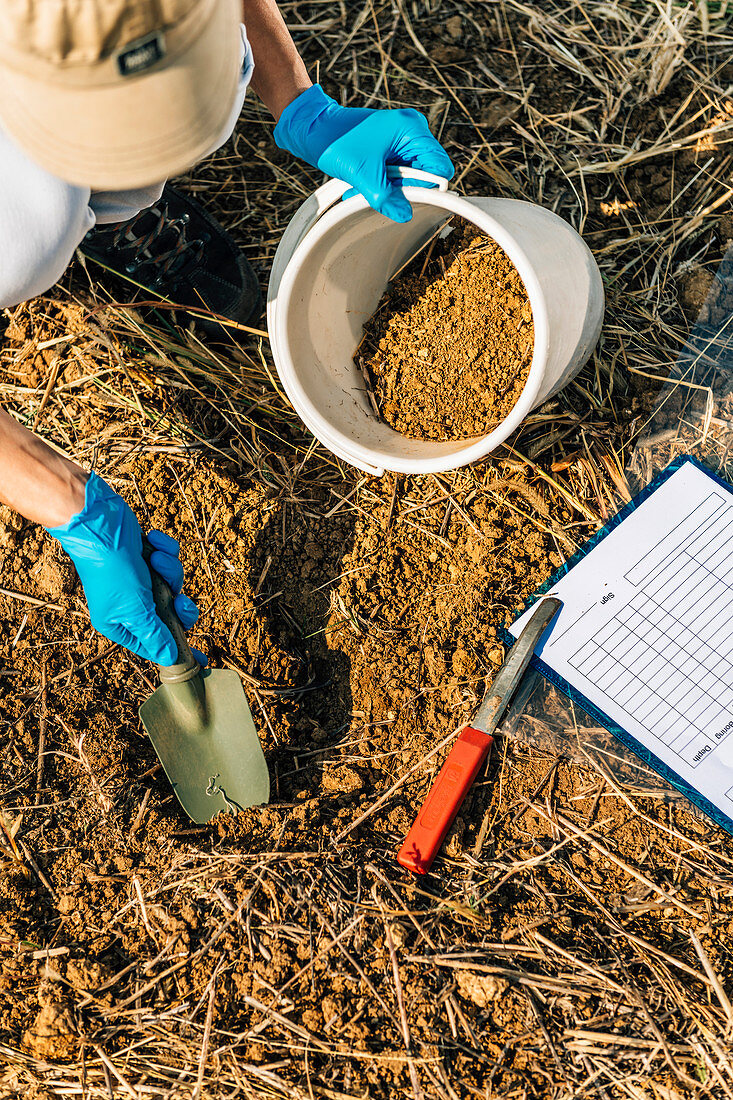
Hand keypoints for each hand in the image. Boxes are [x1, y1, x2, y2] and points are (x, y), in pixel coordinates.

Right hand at [46, 473, 206, 666]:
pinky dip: (164, 551)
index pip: (154, 645)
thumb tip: (169, 658)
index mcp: (119, 624)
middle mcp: (129, 604)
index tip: (202, 658)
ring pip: (173, 585)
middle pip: (171, 615)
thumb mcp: (136, 610)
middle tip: (180, 601)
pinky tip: (153, 544)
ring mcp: (139, 580)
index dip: (176, 650)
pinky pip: (169, 560)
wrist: (99, 524)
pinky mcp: (146, 557)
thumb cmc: (113, 571)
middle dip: (179, 605)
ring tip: (155, 560)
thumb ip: (155, 635)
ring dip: (169, 571)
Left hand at [273, 84, 453, 221]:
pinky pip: (396, 175)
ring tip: (365, 188)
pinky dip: (382, 184)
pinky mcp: (390, 149)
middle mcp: (411, 132)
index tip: (408, 199)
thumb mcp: (362, 174)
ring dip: (389, 190)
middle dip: (403, 190)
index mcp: (411, 129)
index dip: (427, 188)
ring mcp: (401, 141)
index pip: (439, 167)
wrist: (313, 128)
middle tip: (379, 192)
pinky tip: (364, 185)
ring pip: (408, 178)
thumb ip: (386, 197)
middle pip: (424, 175)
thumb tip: (405, 214)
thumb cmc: (336, 140)